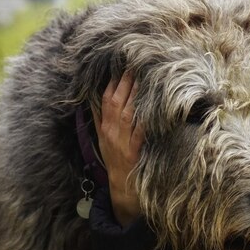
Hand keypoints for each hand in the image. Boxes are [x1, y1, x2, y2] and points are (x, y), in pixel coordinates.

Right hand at [92, 73, 144, 226]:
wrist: (121, 188)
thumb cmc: (115, 159)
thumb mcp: (103, 138)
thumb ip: (101, 118)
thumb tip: (97, 97)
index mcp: (104, 126)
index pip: (107, 98)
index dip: (114, 81)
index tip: (121, 64)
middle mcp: (112, 131)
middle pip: (118, 101)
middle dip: (127, 81)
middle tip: (137, 62)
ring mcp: (123, 141)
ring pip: (129, 113)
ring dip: (136, 94)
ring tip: (145, 76)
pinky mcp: (135, 151)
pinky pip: (141, 132)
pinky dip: (145, 119)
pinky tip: (153, 108)